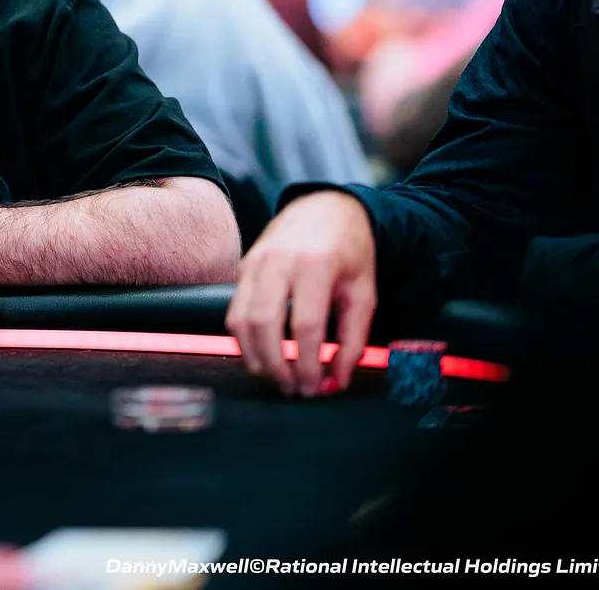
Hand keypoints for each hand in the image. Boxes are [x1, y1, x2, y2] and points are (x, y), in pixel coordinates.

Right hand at [225, 191, 376, 396]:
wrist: (324, 208)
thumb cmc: (349, 252)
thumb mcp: (364, 292)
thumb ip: (353, 339)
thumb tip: (337, 381)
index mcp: (316, 264)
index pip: (305, 325)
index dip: (307, 363)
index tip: (315, 388)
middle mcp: (279, 261)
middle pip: (265, 325)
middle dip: (276, 366)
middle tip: (292, 390)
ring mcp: (255, 263)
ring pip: (241, 321)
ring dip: (255, 358)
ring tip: (276, 379)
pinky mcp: (242, 268)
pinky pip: (233, 312)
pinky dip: (244, 341)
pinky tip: (262, 356)